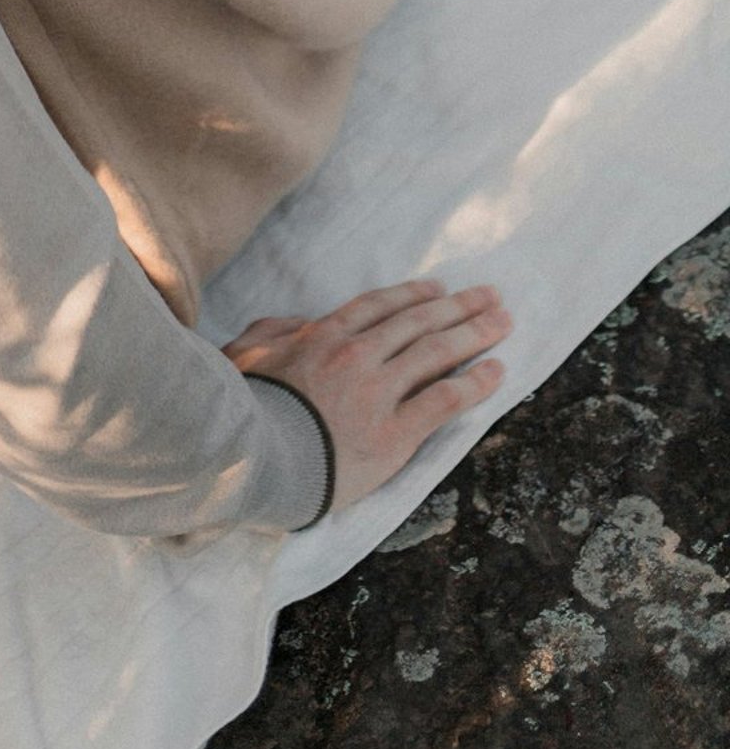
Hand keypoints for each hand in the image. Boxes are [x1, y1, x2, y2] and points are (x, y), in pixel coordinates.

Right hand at [225, 278, 510, 511]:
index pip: (378, 307)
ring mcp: (380, 392)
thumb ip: (272, 332)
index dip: (412, 295)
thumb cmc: (246, 408)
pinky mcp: (396, 433)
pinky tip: (496, 370)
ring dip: (475, 333)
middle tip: (490, 296)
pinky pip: (444, 400)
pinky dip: (474, 383)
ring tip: (503, 321)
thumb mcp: (245, 355)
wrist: (258, 459)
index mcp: (323, 336)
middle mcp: (358, 355)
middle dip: (458, 307)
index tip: (438, 289)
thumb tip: (297, 325)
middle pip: (417, 323)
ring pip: (436, 353)